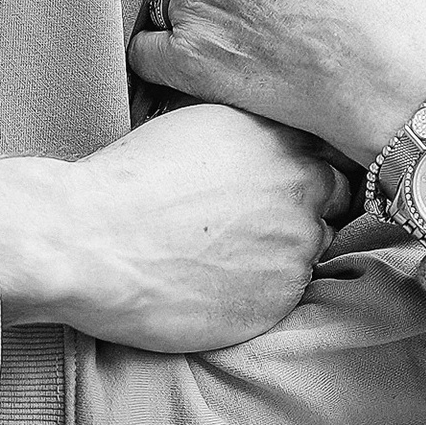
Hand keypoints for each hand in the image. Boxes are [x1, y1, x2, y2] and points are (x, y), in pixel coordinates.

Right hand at [0, 102, 351, 352]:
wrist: (88, 242)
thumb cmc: (124, 181)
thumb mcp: (191, 126)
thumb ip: (245, 131)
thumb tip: (262, 138)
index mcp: (279, 137)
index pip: (329, 147)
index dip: (309, 160)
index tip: (285, 174)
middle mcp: (302, 186)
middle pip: (337, 195)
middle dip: (311, 204)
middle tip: (264, 216)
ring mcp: (298, 245)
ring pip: (316, 247)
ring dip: (288, 249)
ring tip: (233, 252)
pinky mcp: (280, 299)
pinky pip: (290, 292)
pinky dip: (264, 288)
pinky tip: (220, 282)